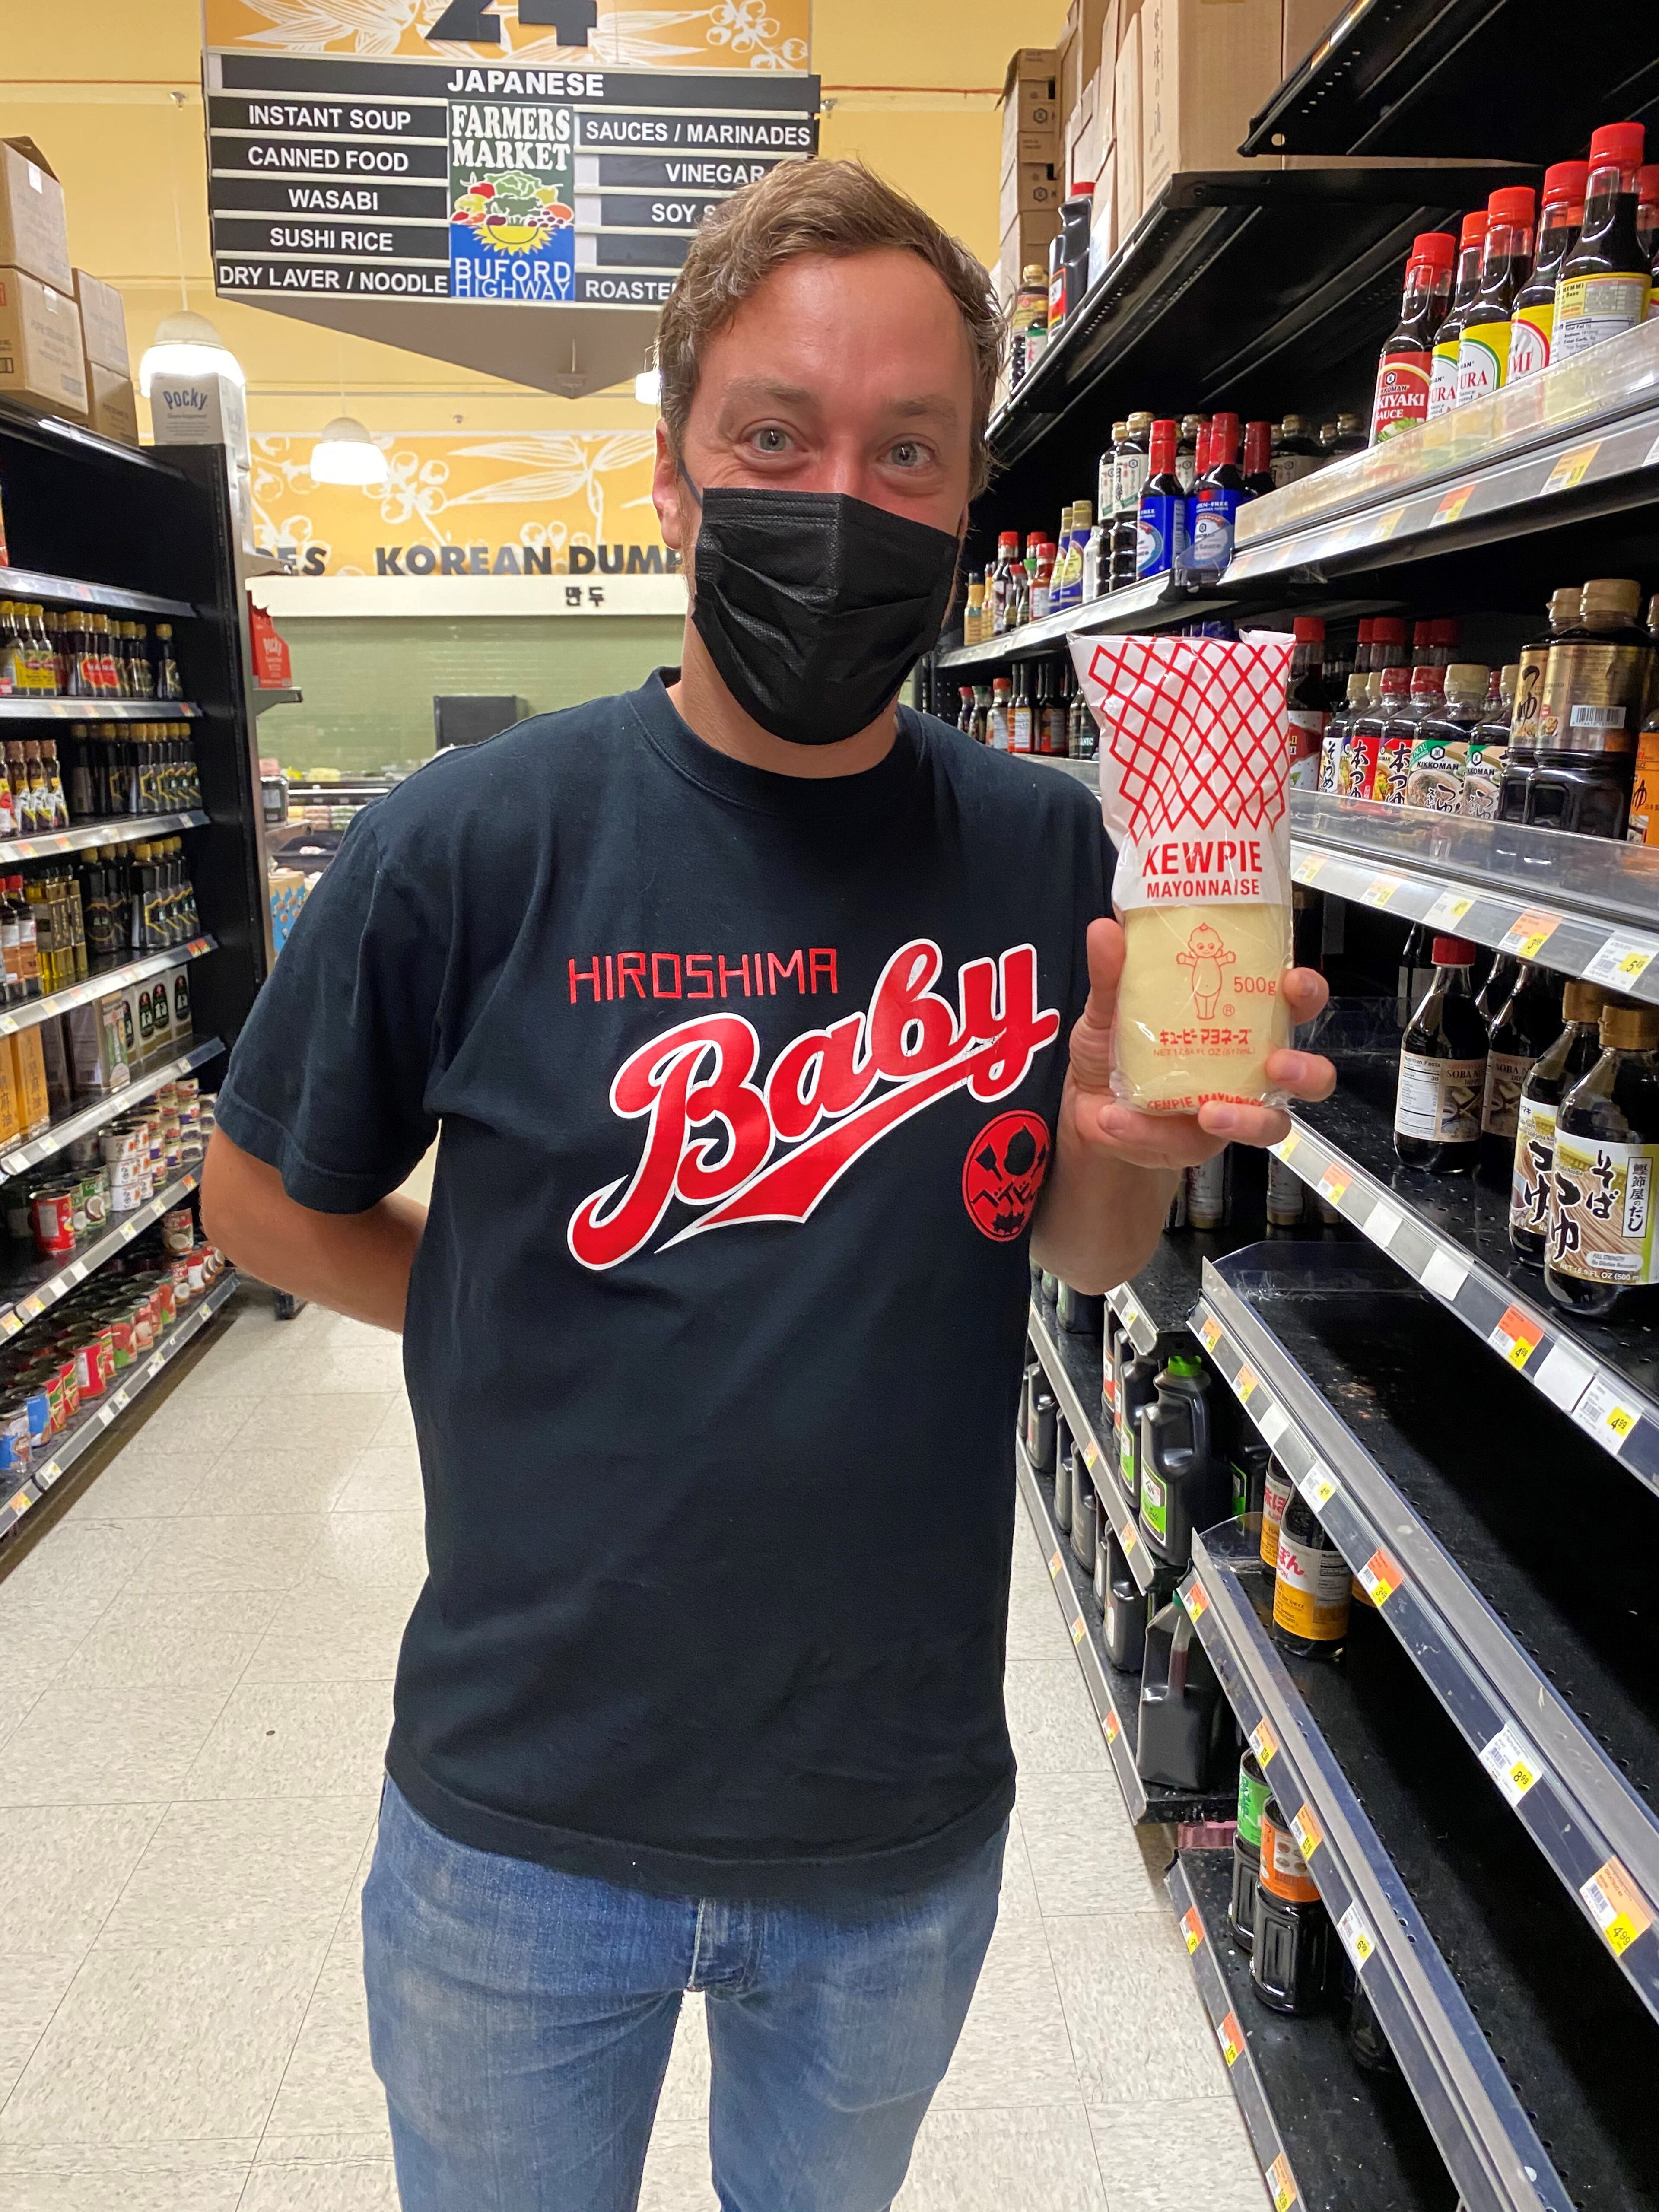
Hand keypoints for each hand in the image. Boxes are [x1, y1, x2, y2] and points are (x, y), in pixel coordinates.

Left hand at [1065, 917, 1335, 1170]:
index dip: (1305, 993)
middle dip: (1306, 1070)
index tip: (1293, 982)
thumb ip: (1112, 973)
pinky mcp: (1195, 1144)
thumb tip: (1106, 929)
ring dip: (1248, 1120)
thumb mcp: (1108, 1007)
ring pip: (1269, 1125)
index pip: (1290, 1004)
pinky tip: (1116, 1118)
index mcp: (1238, 1021)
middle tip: (1279, 1063)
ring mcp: (1228, 1109)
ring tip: (1211, 1112)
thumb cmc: (1115, 1049)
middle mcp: (1244, 1068)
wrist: (1081, 1103)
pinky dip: (1147, 1133)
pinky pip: (1185, 1145)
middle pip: (1308, 1075)